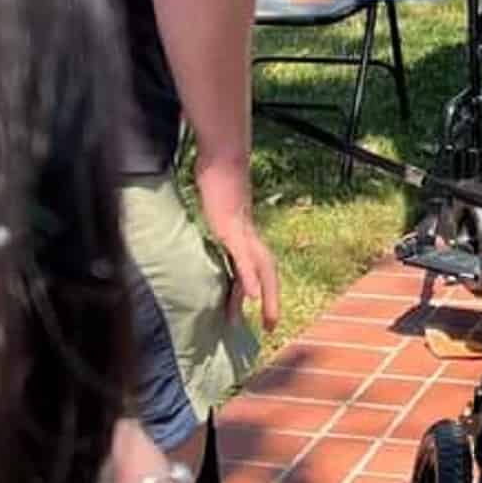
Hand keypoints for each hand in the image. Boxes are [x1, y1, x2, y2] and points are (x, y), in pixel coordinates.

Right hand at [196, 154, 280, 331]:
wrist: (223, 155)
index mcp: (244, 231)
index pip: (257, 264)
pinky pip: (243, 258)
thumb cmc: (217, 175)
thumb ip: (216, 213)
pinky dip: (249, 277)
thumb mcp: (216, 201)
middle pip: (267, 272)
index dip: (259, 286)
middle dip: (270, 300)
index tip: (255, 308)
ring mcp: (243, 231)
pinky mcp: (233, 227)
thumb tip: (211, 218)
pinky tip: (251, 296)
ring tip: (269, 321)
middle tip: (270, 327)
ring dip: (267, 296)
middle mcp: (248, 235)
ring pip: (261, 269)